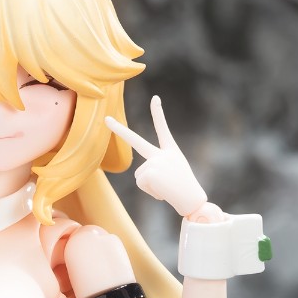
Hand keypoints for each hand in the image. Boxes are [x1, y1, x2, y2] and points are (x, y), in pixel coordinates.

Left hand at [105, 96, 207, 218]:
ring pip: (139, 175)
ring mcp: (154, 161)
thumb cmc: (185, 189)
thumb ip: (156, 169)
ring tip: (166, 187)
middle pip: (135, 140)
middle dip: (118, 129)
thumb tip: (142, 178)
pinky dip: (150, 191)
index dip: (158, 114)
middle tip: (106, 119)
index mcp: (170, 151)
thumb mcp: (174, 174)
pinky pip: (140, 183)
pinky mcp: (149, 172)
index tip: (155, 98)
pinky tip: (163, 191)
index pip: (163, 129)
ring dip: (150, 185)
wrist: (192, 199)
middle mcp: (161, 153)